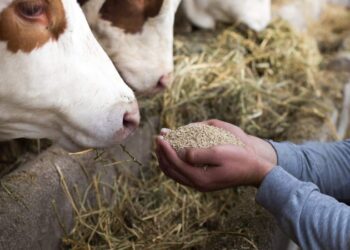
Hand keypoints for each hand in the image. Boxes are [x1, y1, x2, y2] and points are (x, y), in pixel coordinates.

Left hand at [155, 120, 276, 190]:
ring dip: (166, 159)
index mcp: (199, 178)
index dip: (165, 148)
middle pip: (170, 170)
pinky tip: (175, 153)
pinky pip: (182, 174)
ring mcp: (199, 184)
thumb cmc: (239, 158)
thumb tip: (181, 153)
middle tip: (158, 138)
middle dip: (161, 154)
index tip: (160, 136)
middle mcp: (197, 184)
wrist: (254, 171)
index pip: (174, 162)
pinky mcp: (203, 181)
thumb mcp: (220, 152)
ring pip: (174, 173)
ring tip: (162, 145)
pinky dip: (174, 163)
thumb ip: (198, 154)